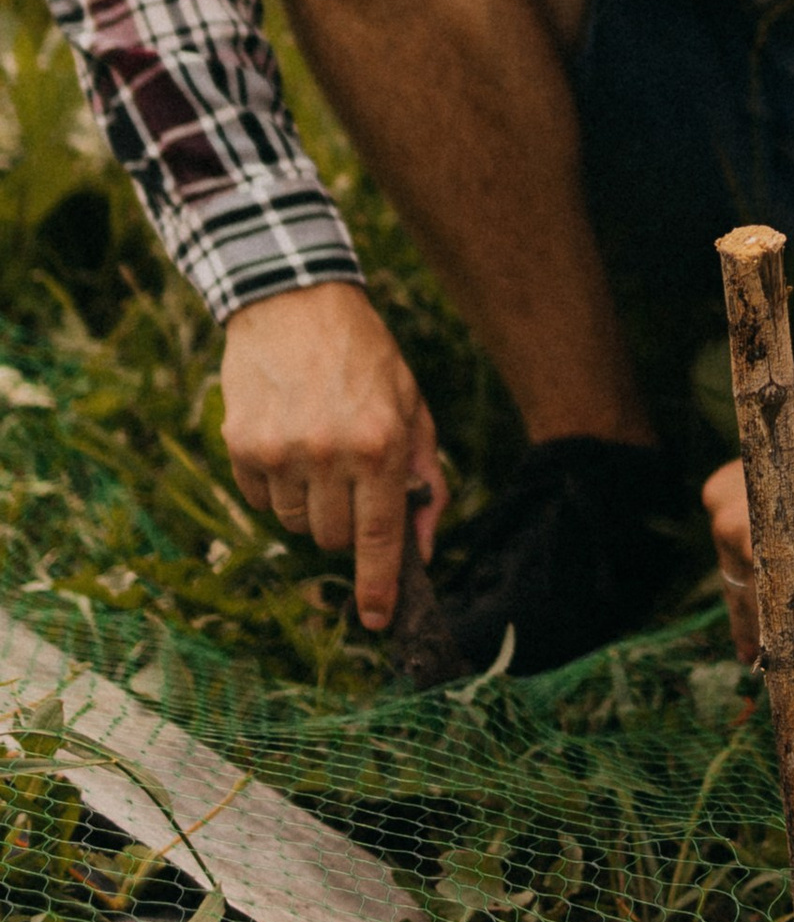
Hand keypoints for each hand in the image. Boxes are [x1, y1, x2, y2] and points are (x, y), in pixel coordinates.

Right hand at [221, 283, 447, 633]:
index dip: (378, 585)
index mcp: (379, 444)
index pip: (379, 537)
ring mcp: (280, 451)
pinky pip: (260, 500)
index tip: (377, 619)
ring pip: (294, 523)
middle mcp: (328, 453)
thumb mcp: (413, 406)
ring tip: (317, 448)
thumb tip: (423, 547)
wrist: (293, 302)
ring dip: (309, 502)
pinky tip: (286, 439)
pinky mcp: (241, 446)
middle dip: (343, 522)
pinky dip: (276, 484)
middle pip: (330, 538)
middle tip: (348, 480)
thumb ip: (423, 478)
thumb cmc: (365, 357)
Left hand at [702, 373, 793, 659]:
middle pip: (742, 588)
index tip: (740, 619)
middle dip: (750, 622)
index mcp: (721, 495)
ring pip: (768, 611)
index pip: (727, 558)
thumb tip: (767, 552)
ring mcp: (769, 554)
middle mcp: (731, 525)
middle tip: (750, 657)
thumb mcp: (785, 471)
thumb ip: (767, 510)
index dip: (739, 589)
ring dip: (780, 634)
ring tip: (781, 660)